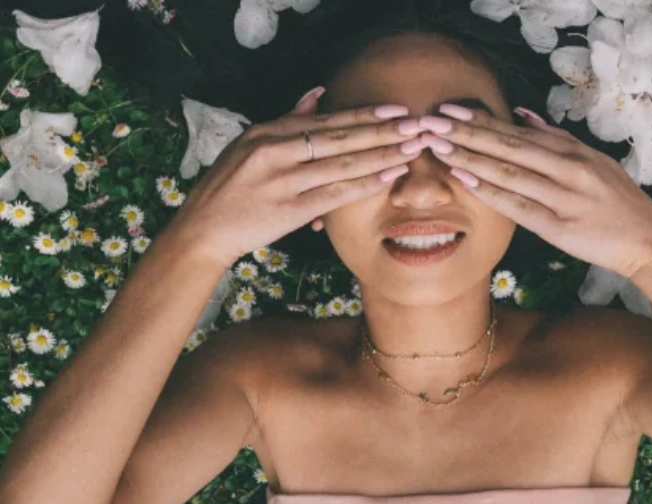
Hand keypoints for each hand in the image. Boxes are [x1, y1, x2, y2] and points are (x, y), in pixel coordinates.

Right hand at [166, 90, 426, 268]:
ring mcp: (282, 180)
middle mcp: (275, 151)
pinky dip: (364, 184)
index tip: (395, 110)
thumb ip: (287, 120)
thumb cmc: (229, 188)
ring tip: (412, 149)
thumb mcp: (249, 145)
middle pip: (340, 138)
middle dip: (382, 131)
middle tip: (416, 124)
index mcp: (266, 132)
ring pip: (343, 164)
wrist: (203, 229)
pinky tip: (388, 176)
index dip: (363, 115)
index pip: (326, 121)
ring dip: (381, 155)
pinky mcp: (289, 210)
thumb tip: (318, 93)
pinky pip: (335, 194)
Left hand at [416, 104, 651, 278]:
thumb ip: (558, 139)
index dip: (482, 121)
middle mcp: (567, 169)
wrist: (647, 241)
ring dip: (471, 158)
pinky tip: (466, 181)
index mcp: (573, 152)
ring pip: (509, 172)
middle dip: (467, 133)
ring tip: (440, 147)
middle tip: (433, 122)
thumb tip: (523, 115)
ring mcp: (563, 197)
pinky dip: (491, 192)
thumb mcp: (594, 161)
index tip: (451, 111)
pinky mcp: (559, 227)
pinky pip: (518, 206)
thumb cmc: (618, 202)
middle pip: (508, 147)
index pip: (518, 132)